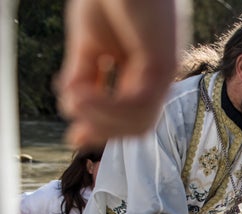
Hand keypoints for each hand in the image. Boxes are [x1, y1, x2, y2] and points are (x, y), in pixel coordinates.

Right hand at [57, 0, 178, 146]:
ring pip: (141, 121)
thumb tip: (73, 107)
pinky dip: (108, 107)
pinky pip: (139, 102)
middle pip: (139, 126)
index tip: (75, 138)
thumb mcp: (89, 43)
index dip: (105, 131)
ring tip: (75, 102)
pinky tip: (82, 95)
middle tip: (75, 135)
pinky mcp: (163, 61)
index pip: (132, 116)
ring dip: (102, 120)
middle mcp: (157, 75)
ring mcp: (164, 70)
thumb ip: (84, 74)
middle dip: (105, 133)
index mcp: (142, 72)